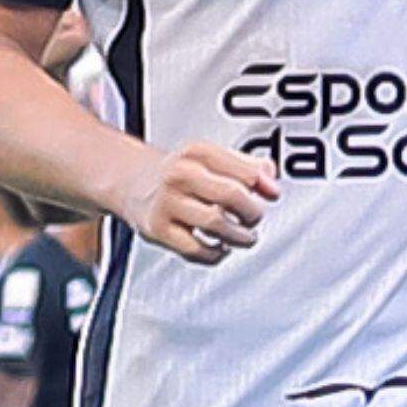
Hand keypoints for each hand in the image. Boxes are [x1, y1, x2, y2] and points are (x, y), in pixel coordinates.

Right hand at [122, 140, 281, 269]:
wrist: (134, 184)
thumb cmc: (181, 174)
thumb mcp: (212, 160)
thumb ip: (248, 168)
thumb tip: (272, 186)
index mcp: (197, 153)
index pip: (243, 170)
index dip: (264, 186)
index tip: (272, 194)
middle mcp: (179, 175)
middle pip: (231, 195)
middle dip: (251, 213)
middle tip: (253, 218)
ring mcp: (167, 202)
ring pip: (216, 224)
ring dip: (239, 236)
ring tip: (244, 237)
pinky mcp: (158, 229)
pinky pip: (196, 250)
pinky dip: (215, 254)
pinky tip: (219, 247)